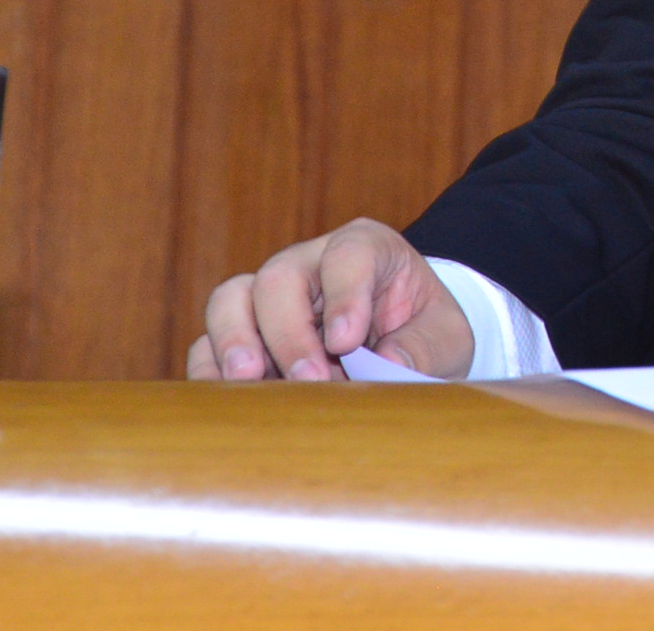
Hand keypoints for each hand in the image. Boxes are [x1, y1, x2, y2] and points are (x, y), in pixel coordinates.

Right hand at [185, 217, 476, 381]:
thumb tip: (388, 368)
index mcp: (366, 249)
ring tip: (249, 382)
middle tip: (309, 380)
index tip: (348, 341)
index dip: (344, 294)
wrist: (403, 345)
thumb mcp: (445, 337)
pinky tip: (230, 404)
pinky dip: (211, 371)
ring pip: (230, 300)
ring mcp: (268, 299)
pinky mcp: (241, 337)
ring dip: (234, 342)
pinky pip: (208, 345)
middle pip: (279, 278)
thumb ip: (424, 348)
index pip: (348, 255)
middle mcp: (309, 265)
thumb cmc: (423, 332)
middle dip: (290, 332)